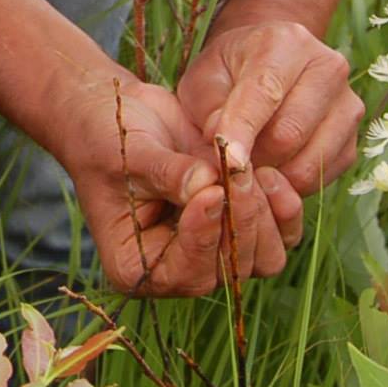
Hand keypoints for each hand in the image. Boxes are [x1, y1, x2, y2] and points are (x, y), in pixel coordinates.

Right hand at [50, 75, 298, 293]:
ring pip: (263, 257)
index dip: (203, 236)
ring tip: (249, 169)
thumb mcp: (129, 156)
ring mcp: (212, 246)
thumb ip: (168, 174)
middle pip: (231, 269)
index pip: (185, 272)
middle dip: (239, 219)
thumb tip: (208, 184)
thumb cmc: (106, 139)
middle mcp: (177, 266)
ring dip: (264, 215)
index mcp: (137, 266)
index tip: (210, 191)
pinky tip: (271, 174)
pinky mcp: (237, 221)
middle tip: (236, 168)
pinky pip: (278, 232)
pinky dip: (282, 208)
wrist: (115, 114)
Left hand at [176, 21, 364, 195]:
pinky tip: (272, 169)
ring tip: (249, 165)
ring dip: (273, 175)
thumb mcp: (202, 81)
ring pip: (309, 161)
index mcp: (286, 42)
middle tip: (228, 163)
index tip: (226, 162)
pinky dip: (293, 184)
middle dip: (253, 158)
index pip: (265, 93)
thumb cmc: (227, 73)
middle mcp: (328, 67)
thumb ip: (208, 110)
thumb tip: (227, 149)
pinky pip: (323, 177)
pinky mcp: (354, 138)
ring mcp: (348, 103)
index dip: (242, 131)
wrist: (262, 67)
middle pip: (290, 133)